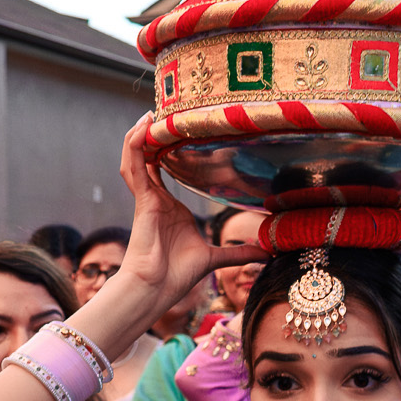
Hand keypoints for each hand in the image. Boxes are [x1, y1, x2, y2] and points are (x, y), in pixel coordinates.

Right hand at [116, 114, 258, 308]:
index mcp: (170, 207)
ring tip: (150, 114)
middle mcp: (156, 198)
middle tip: (164, 112)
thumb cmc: (176, 276)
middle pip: (149, 157)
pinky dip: (135, 147)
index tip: (181, 128)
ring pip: (137, 158)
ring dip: (141, 135)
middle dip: (154, 135)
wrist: (155, 289)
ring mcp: (147, 198)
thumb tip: (266, 253)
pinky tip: (143, 128)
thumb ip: (238, 252)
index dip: (169, 147)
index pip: (165, 168)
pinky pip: (134, 167)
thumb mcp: (215, 258)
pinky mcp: (142, 201)